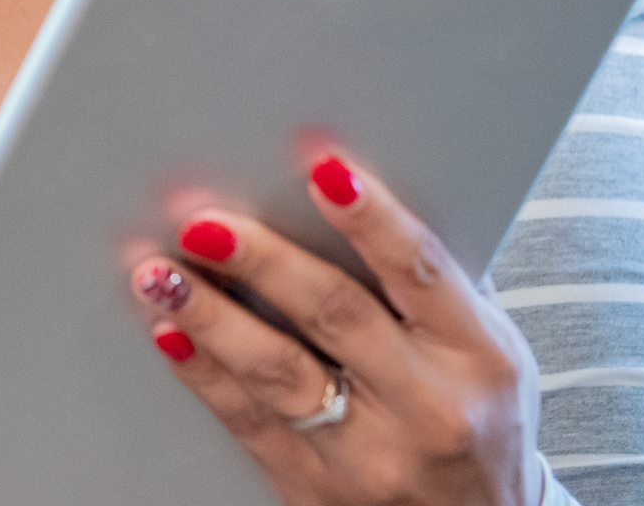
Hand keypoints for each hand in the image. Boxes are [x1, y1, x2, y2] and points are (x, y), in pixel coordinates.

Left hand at [128, 155, 543, 505]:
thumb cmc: (476, 420)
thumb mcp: (485, 350)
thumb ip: (431, 279)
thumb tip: (349, 185)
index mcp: (478, 356)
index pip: (420, 271)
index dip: (371, 218)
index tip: (322, 168)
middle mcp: (427, 407)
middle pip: (334, 315)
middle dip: (262, 262)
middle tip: (203, 222)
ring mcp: (369, 456)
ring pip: (277, 374)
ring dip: (209, 315)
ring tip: (158, 273)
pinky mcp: (314, 488)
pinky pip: (246, 422)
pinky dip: (202, 373)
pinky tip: (167, 332)